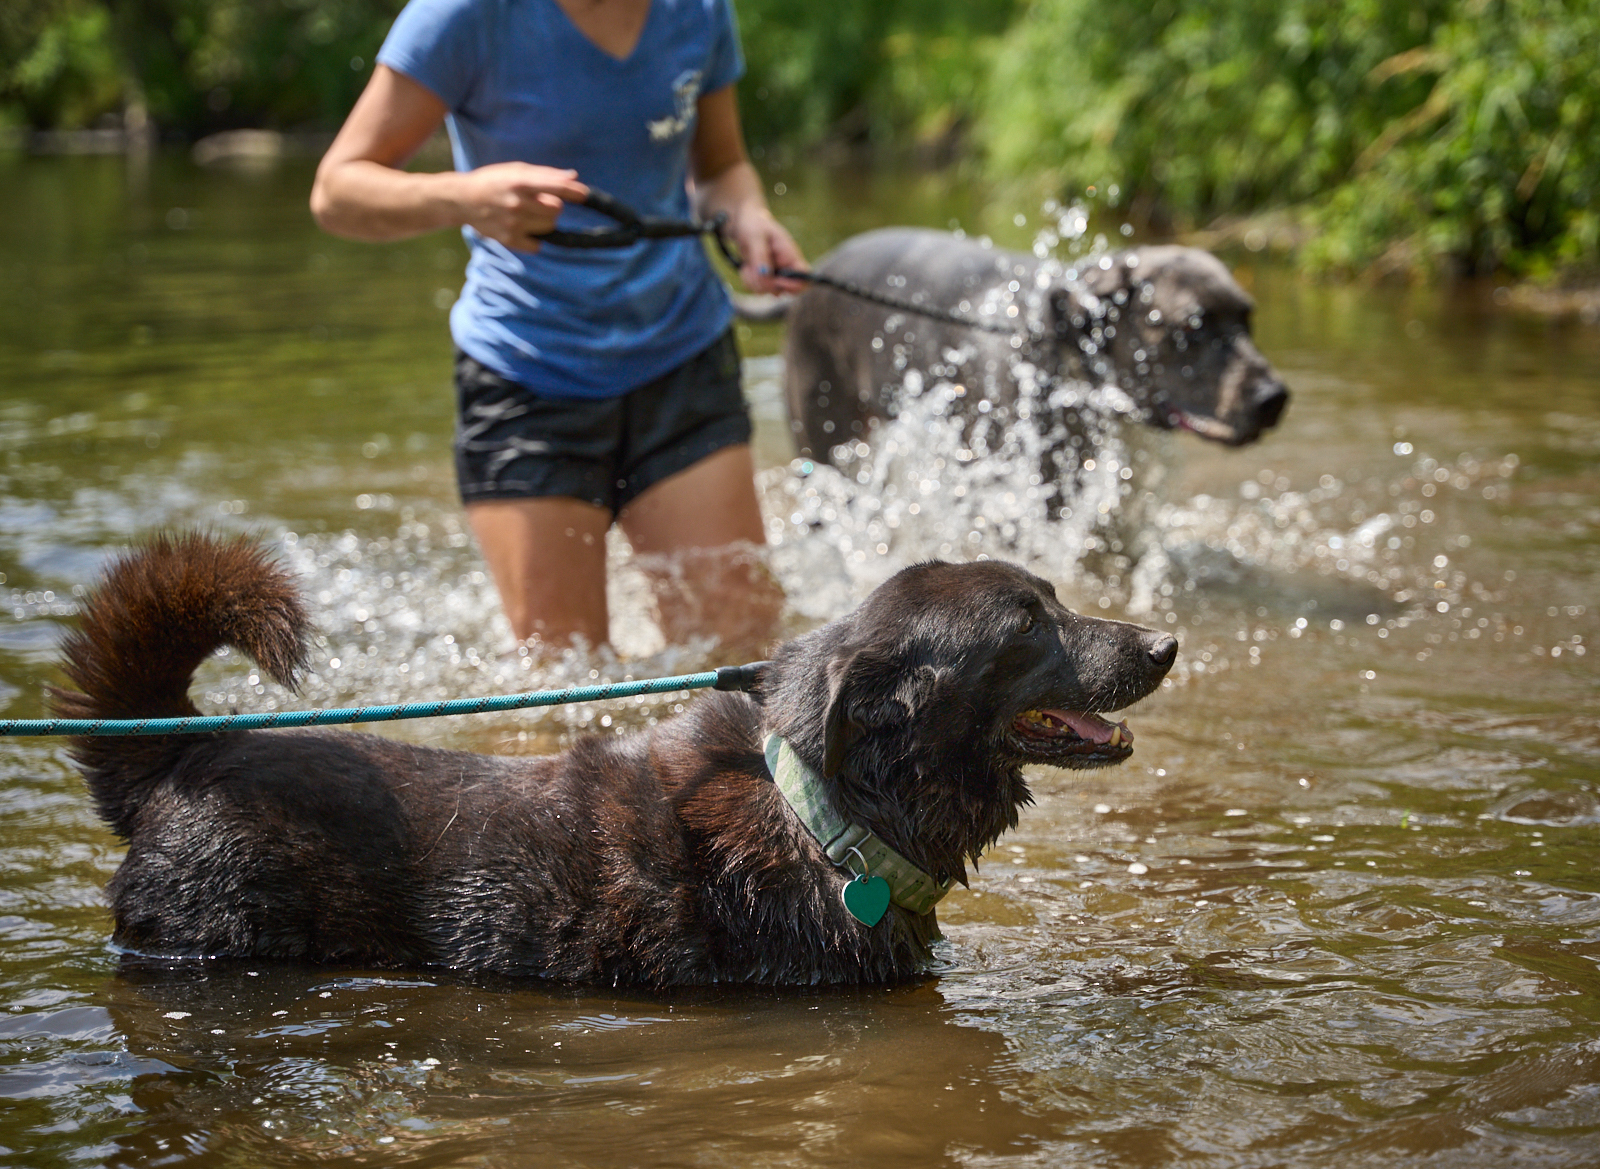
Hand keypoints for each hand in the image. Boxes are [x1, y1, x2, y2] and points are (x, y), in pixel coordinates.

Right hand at [454, 163, 589, 251]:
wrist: (463, 200)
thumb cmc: (494, 181)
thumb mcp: (516, 170)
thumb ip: (545, 174)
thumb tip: (573, 176)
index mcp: (520, 182)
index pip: (554, 186)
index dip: (572, 190)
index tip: (584, 194)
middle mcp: (517, 203)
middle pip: (556, 210)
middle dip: (554, 206)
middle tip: (541, 202)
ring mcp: (513, 223)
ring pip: (549, 227)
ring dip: (545, 221)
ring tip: (529, 214)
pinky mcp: (509, 239)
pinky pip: (537, 245)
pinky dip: (535, 239)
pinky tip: (523, 228)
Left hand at [721, 204, 808, 294]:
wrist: (743, 222)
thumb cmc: (753, 224)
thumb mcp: (755, 237)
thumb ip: (761, 256)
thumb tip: (766, 275)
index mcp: (791, 255)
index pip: (805, 276)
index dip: (794, 284)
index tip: (776, 280)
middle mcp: (786, 267)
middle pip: (784, 289)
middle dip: (765, 284)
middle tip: (753, 269)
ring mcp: (776, 274)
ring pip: (768, 291)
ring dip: (754, 282)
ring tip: (747, 265)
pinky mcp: (765, 278)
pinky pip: (758, 289)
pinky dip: (749, 281)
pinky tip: (746, 268)